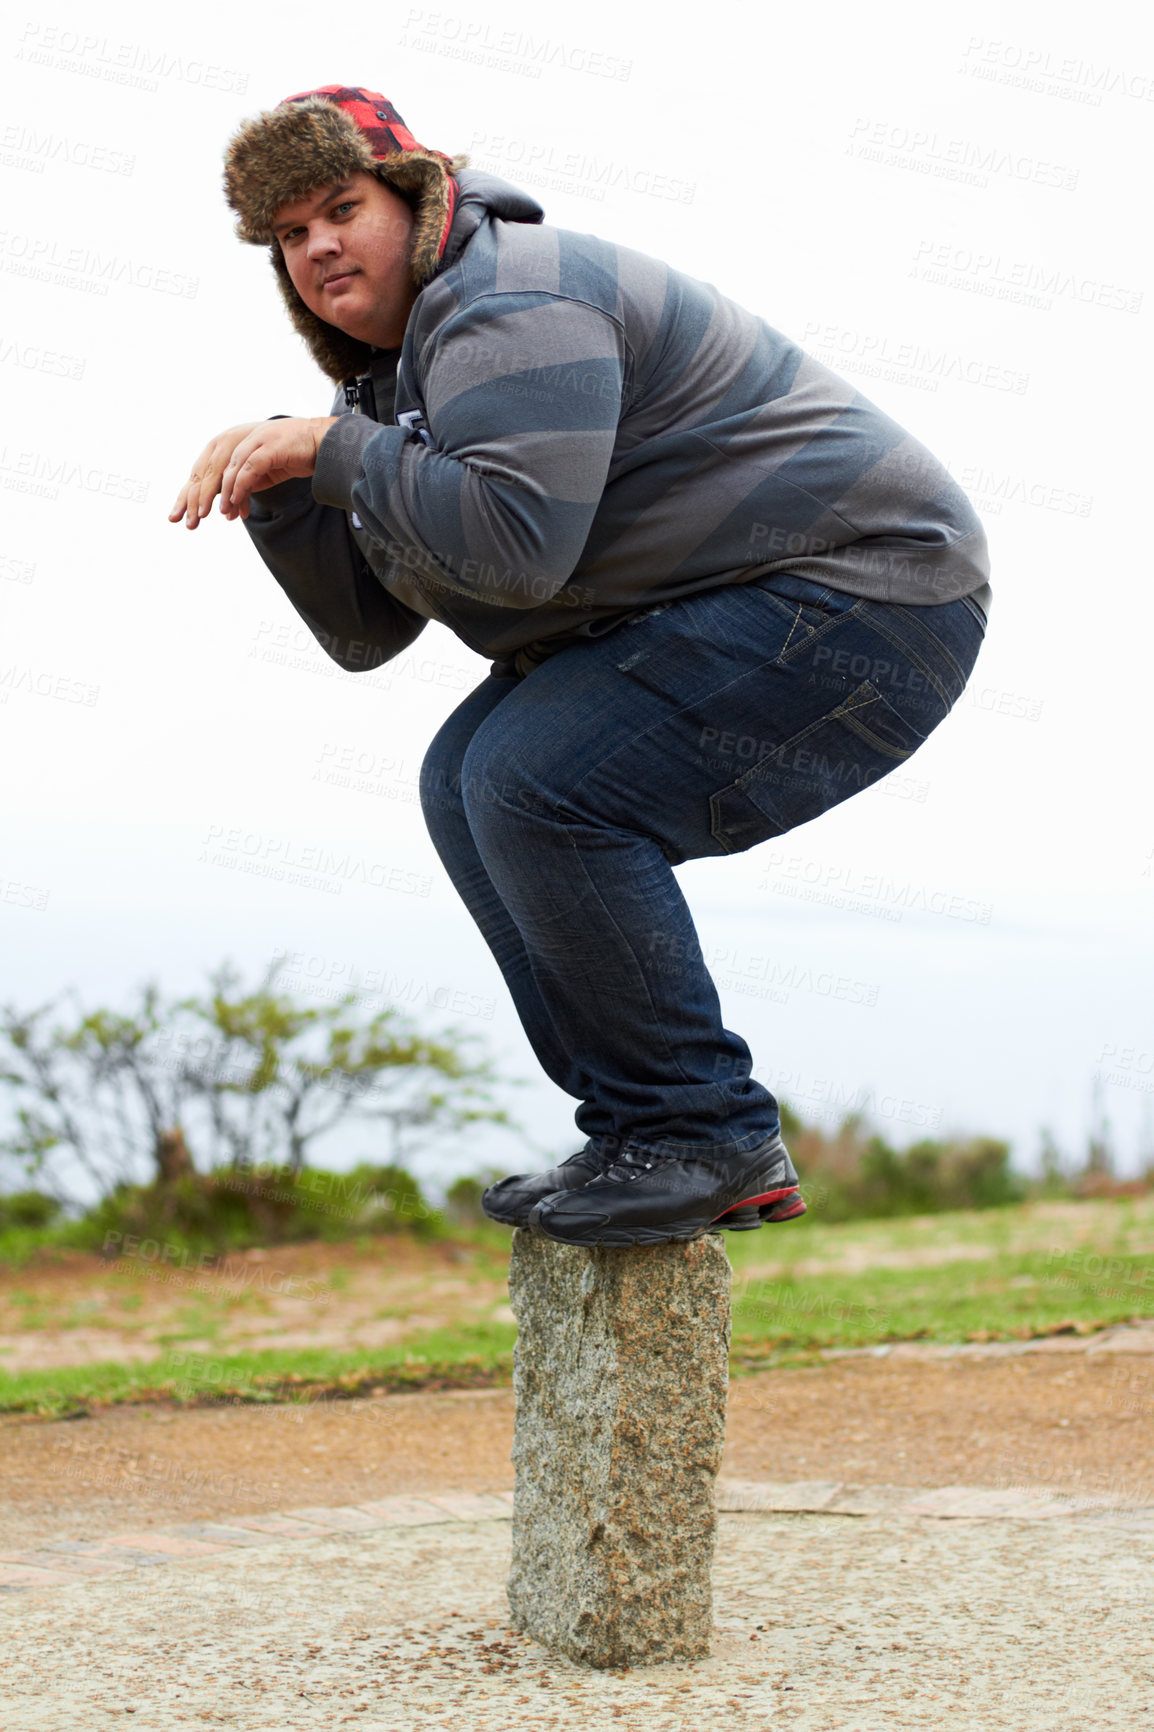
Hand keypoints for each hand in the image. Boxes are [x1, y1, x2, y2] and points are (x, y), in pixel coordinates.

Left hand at [168, 417, 338, 528]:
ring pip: (227, 470)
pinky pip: (248, 470)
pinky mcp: (268, 446)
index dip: (192, 491)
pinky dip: (239, 487)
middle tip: (193, 519)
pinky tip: (233, 504)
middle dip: (197, 496)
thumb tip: (229, 505)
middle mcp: (239, 438)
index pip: (205, 467)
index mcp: (233, 443)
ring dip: (219, 495)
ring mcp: (253, 440)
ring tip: (215, 515)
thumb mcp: (263, 472)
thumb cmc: (295, 456)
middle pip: (209, 468)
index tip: (183, 514)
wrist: (324, 443)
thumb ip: (245, 483)